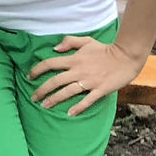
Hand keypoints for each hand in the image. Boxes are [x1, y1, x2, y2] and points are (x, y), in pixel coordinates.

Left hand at [28, 34, 144, 115]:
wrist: (126, 56)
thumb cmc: (105, 49)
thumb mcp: (86, 41)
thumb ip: (69, 42)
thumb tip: (54, 48)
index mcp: (74, 59)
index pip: (50, 63)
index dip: (37, 70)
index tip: (29, 77)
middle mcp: (78, 71)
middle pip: (55, 81)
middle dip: (41, 90)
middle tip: (33, 98)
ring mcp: (89, 81)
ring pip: (67, 92)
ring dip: (54, 99)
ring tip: (45, 106)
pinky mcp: (100, 90)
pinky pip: (87, 100)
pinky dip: (78, 107)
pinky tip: (69, 114)